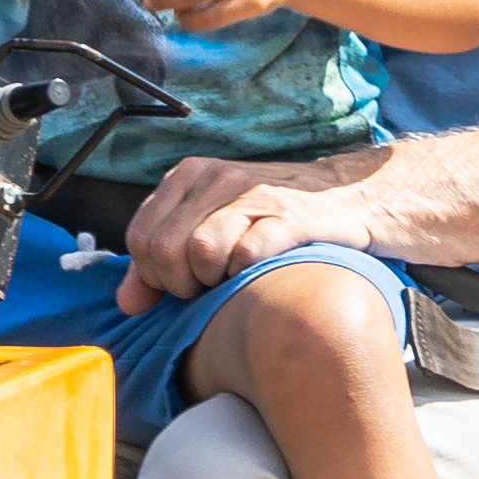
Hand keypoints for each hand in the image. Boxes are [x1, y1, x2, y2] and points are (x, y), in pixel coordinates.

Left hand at [125, 143, 389, 298]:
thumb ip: (162, 264)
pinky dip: (247, 274)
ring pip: (200, 252)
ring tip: (235, 278)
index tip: (184, 283)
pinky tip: (261, 272)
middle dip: (182, 284)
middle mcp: (217, 177)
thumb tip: (126, 304)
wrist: (351, 198)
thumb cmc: (272, 219)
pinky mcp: (291, 217)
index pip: (140, 238)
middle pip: (165, 250)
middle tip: (210, 287)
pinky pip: (247, 254)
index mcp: (189, 175)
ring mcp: (255, 195)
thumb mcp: (210, 228)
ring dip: (214, 281)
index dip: (155, 276)